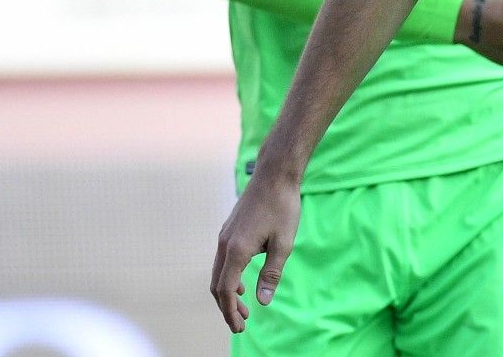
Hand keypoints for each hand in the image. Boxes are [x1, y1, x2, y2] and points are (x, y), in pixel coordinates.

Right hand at [210, 172, 301, 332]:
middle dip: (227, 307)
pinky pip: (222, 261)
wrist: (274, 175)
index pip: (226, 290)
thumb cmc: (283, 206)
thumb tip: (262, 300)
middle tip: (241, 324)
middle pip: (217, 285)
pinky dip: (228, 277)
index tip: (239, 328)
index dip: (230, 312)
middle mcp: (224, 244)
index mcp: (237, 250)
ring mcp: (224, 236)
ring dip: (228, 292)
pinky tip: (243, 283)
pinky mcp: (228, 231)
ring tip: (243, 308)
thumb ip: (272, 272)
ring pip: (218, 273)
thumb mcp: (284, 242)